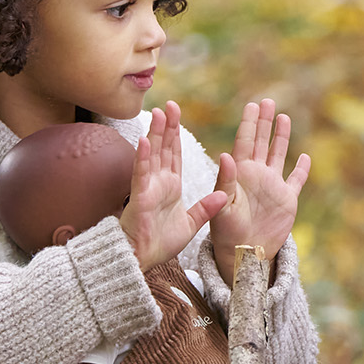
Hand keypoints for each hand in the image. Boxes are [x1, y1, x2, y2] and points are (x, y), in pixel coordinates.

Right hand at [119, 101, 226, 269]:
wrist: (142, 259)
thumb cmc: (160, 243)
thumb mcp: (191, 224)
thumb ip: (206, 209)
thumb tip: (223, 196)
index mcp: (170, 186)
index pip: (174, 154)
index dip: (175, 134)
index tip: (177, 115)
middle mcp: (158, 182)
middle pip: (163, 148)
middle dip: (167, 126)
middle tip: (170, 104)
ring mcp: (148, 187)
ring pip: (152, 154)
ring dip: (155, 133)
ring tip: (159, 112)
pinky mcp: (140, 197)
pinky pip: (142, 174)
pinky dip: (143, 156)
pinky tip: (144, 139)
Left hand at [209, 97, 311, 281]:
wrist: (243, 253)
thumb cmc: (226, 231)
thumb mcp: (222, 205)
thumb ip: (224, 181)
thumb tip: (225, 155)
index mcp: (239, 173)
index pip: (244, 141)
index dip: (249, 123)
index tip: (252, 105)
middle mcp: (256, 175)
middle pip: (261, 142)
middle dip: (264, 122)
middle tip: (267, 101)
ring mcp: (272, 185)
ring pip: (278, 155)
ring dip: (281, 137)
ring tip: (282, 117)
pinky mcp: (287, 199)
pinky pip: (296, 180)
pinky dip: (302, 168)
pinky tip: (305, 156)